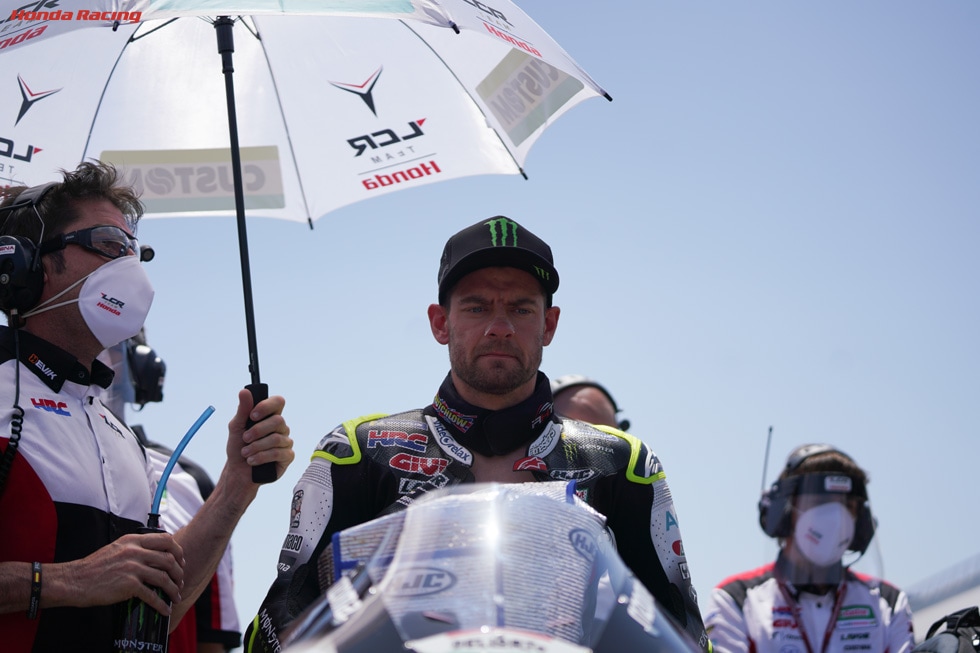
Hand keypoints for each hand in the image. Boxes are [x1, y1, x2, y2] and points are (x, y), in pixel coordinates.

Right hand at [63, 532, 183, 613]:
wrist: (74, 581)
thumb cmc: (94, 567)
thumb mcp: (116, 548)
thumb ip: (135, 548)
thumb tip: (154, 555)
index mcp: (133, 540)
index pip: (166, 539)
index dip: (178, 551)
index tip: (180, 561)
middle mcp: (135, 552)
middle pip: (169, 559)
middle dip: (179, 572)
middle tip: (180, 581)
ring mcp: (132, 568)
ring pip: (164, 577)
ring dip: (174, 589)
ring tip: (176, 596)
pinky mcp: (128, 585)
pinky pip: (152, 595)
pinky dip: (162, 604)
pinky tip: (165, 610)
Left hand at [227, 389, 293, 485]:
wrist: (238, 471)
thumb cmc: (238, 447)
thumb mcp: (236, 427)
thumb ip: (242, 410)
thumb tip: (244, 392)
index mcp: (270, 416)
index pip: (278, 402)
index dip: (267, 406)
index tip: (252, 415)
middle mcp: (281, 428)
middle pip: (278, 420)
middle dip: (258, 430)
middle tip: (245, 438)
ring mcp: (286, 442)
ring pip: (276, 438)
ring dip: (256, 446)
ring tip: (245, 453)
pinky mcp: (287, 457)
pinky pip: (278, 453)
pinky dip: (261, 457)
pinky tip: (252, 461)